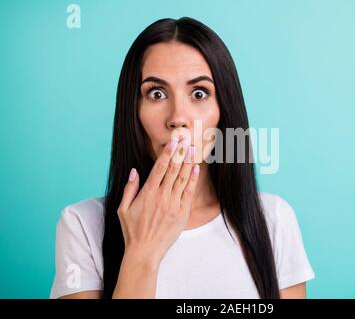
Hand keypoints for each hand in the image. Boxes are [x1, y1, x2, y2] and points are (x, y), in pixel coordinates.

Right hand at [117, 136, 199, 265]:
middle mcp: (162, 196)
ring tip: (192, 149)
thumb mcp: (123, 209)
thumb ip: (130, 189)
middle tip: (185, 140)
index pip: (159, 168)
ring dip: (188, 162)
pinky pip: (189, 192)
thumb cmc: (132, 231)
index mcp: (148, 193)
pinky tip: (195, 168)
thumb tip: (134, 171)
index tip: (172, 143)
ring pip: (182, 178)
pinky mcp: (182, 213)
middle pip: (173, 169)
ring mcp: (173, 204)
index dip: (167, 153)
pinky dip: (192, 179)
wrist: (145, 251)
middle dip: (179, 153)